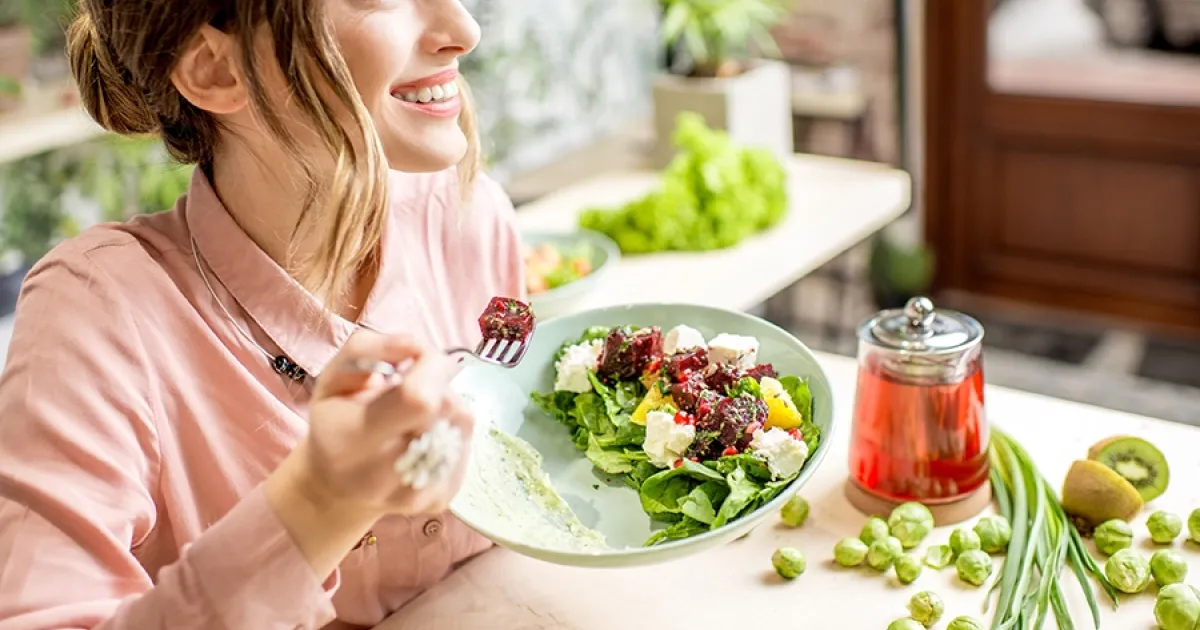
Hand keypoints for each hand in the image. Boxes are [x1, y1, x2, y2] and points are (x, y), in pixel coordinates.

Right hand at [265, 331, 474, 575]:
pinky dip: (451, 428)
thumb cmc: (335, 423)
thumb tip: (417, 345)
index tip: (417, 359)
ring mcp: (417, 494)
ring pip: (462, 422)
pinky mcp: (441, 499)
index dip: (430, 367)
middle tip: (413, 386)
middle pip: (446, 408)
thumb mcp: (332, 377)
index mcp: (352, 440)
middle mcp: (384, 476)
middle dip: (437, 383)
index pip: (418, 399)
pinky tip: (426, 434)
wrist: (336, 488)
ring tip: (415, 414)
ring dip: (446, 404)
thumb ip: (368, 349)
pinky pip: (466, 443)